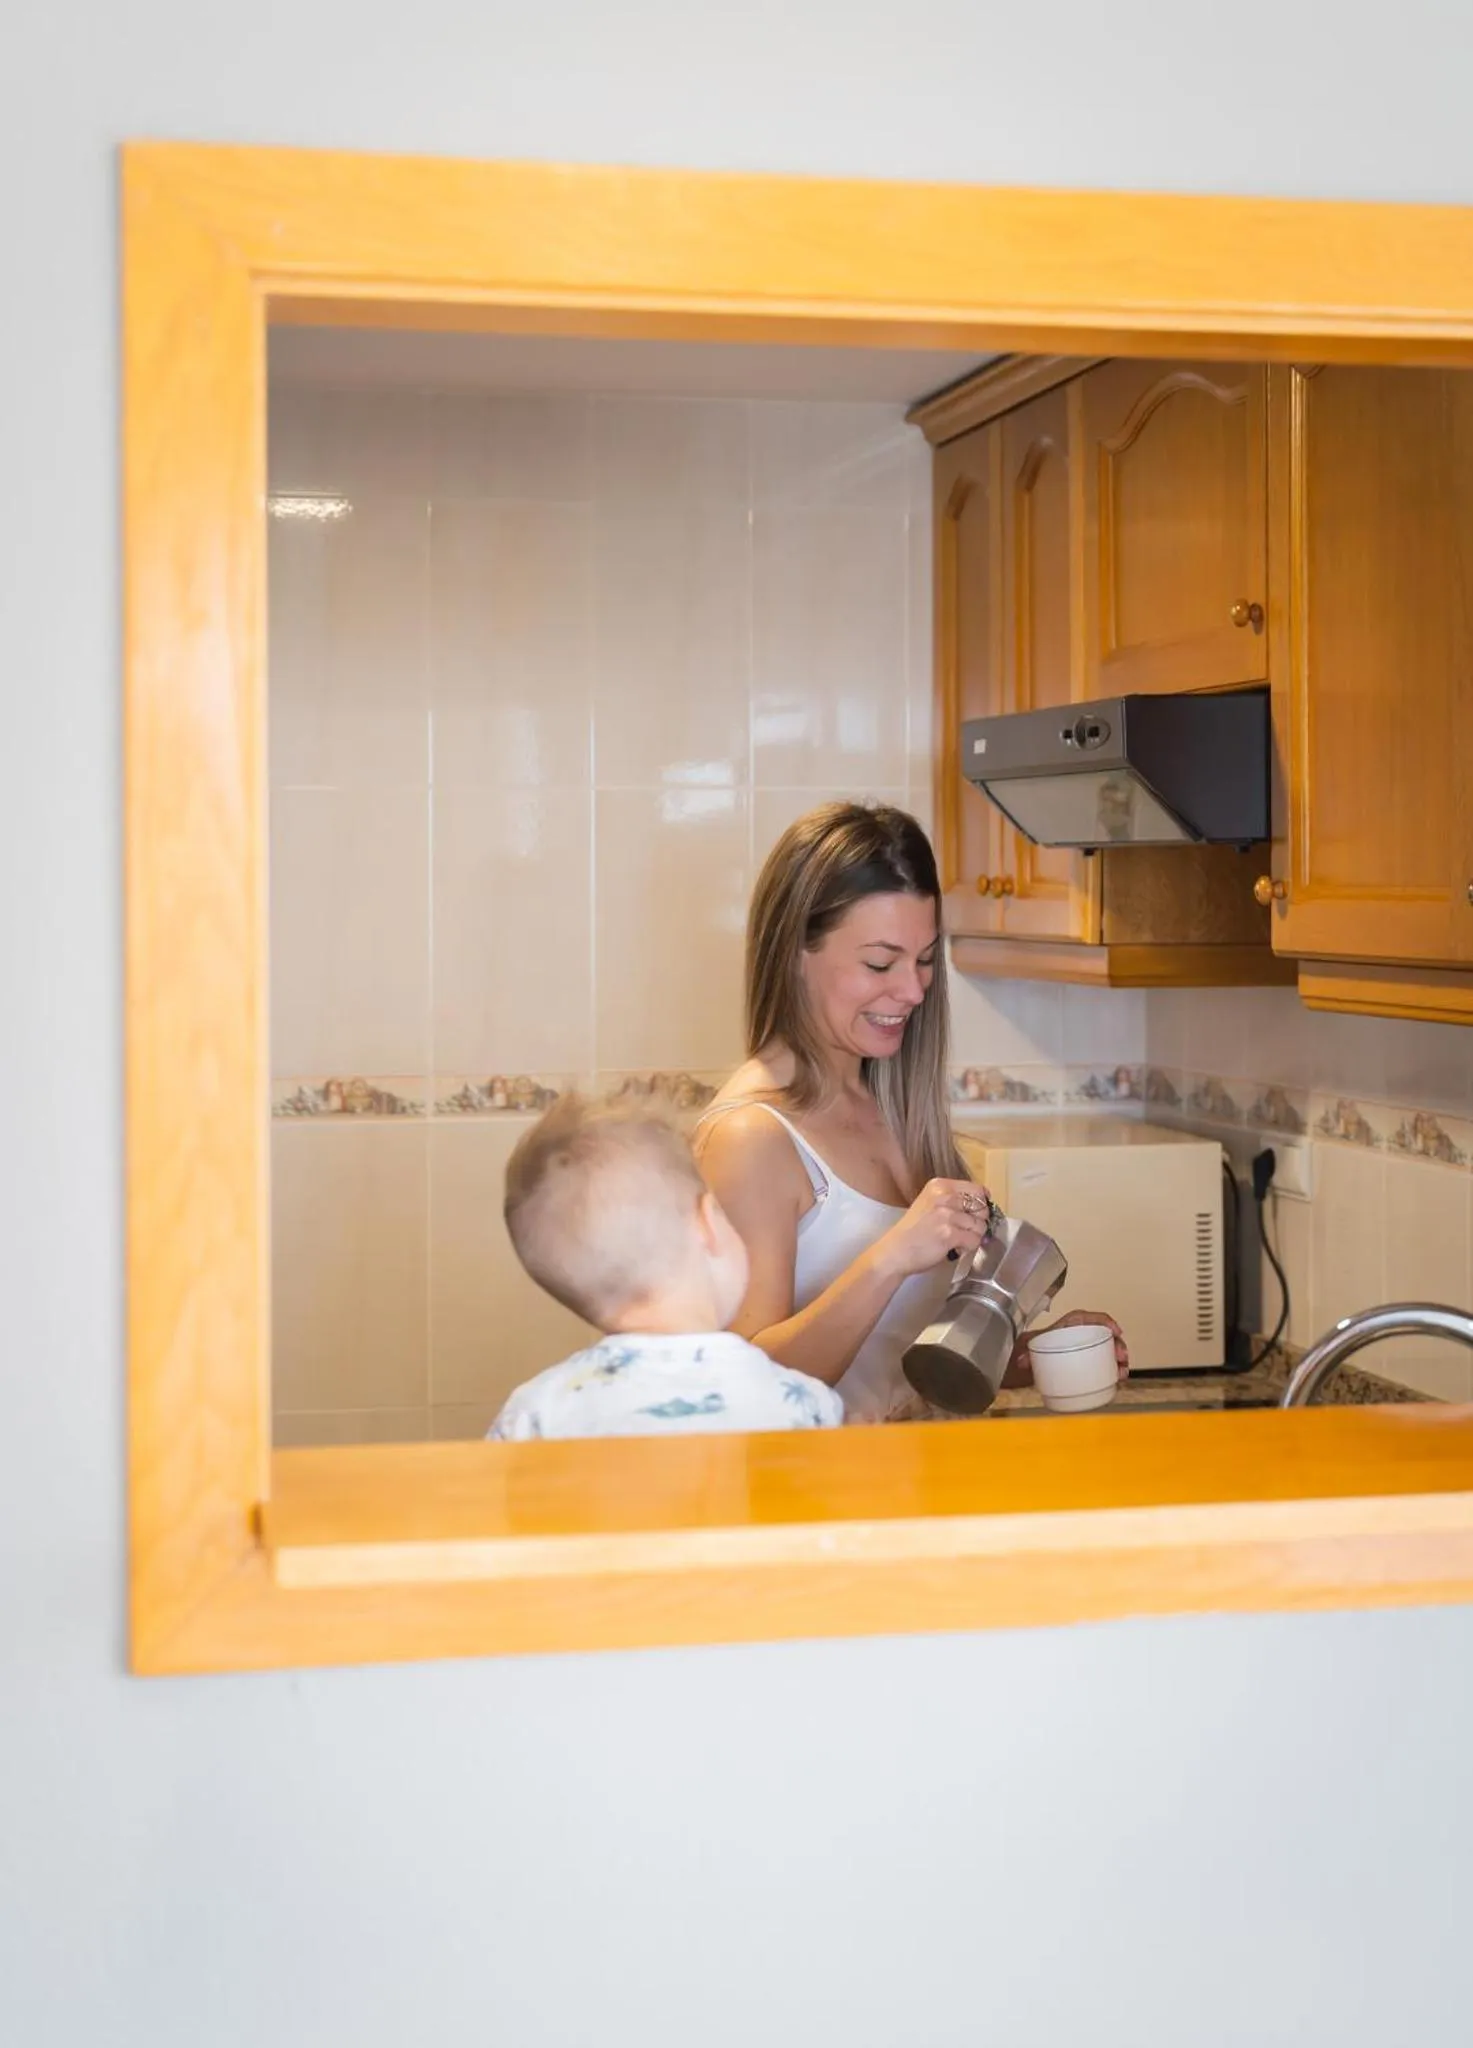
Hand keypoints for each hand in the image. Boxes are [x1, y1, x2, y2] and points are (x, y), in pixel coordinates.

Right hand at [873, 1178, 993, 1281]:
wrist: (895, 1251)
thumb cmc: (913, 1231)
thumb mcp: (930, 1204)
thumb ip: (953, 1201)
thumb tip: (985, 1207)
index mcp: (940, 1186)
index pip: (977, 1190)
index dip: (982, 1204)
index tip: (977, 1215)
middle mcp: (944, 1196)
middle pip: (982, 1208)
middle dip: (978, 1222)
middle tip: (966, 1231)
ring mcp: (946, 1215)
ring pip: (980, 1226)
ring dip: (973, 1237)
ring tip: (957, 1241)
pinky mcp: (949, 1234)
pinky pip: (974, 1240)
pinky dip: (968, 1247)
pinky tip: (956, 1248)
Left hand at [1005, 1310, 1129, 1387]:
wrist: (1034, 1358)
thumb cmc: (1037, 1346)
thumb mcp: (1033, 1347)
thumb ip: (1026, 1354)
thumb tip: (1022, 1360)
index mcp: (1070, 1324)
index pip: (1091, 1317)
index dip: (1106, 1321)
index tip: (1115, 1331)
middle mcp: (1083, 1334)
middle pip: (1106, 1334)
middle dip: (1117, 1344)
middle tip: (1120, 1357)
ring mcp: (1089, 1347)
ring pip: (1110, 1349)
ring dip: (1119, 1359)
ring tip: (1122, 1371)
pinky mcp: (1090, 1361)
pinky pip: (1107, 1362)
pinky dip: (1115, 1369)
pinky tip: (1119, 1377)